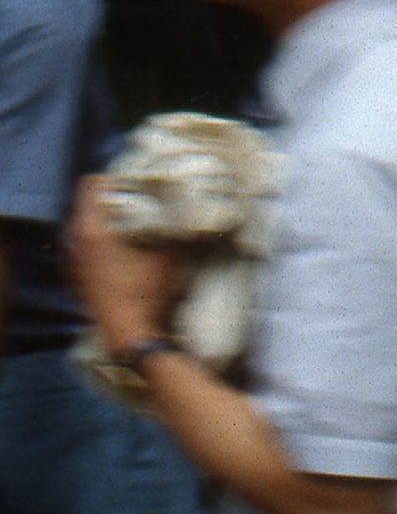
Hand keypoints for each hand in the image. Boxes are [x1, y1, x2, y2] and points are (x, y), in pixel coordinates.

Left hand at [66, 177, 191, 347]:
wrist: (128, 334)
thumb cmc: (146, 293)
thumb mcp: (171, 258)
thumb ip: (184, 233)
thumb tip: (206, 216)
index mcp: (92, 228)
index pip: (92, 184)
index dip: (117, 179)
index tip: (139, 182)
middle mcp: (75, 240)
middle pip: (89, 204)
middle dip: (114, 199)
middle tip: (142, 200)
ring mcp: (73, 259)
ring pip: (87, 226)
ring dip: (108, 222)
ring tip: (134, 225)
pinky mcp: (77, 276)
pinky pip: (86, 247)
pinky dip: (102, 243)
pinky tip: (124, 252)